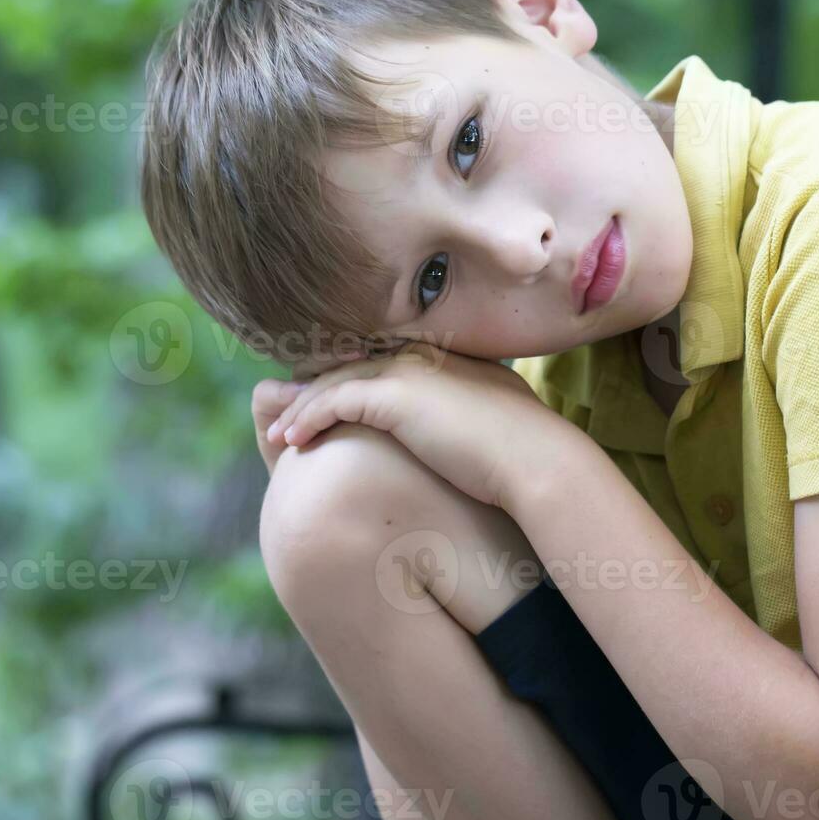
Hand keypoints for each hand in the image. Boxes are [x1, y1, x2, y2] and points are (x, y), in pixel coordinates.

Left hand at [258, 342, 569, 507]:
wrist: (539, 462)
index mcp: (448, 361)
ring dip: (302, 406)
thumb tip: (469, 445)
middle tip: (286, 413)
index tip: (323, 403)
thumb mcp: (497, 431)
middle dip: (314, 387)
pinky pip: (333, 400)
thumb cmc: (526, 458)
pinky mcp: (394, 396)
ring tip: (279, 432)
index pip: (383, 362)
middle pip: (351, 364)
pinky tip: (292, 439)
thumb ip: (472, 424)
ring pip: (335, 379)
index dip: (348, 381)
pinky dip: (308, 416)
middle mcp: (424, 357)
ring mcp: (408, 372)